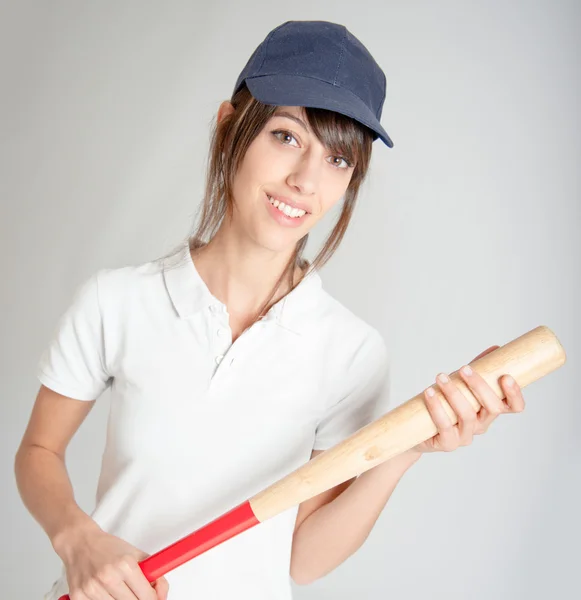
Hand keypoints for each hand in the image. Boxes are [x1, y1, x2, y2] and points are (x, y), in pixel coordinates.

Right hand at [58, 522, 168, 599]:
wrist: (80, 543)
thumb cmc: (108, 548)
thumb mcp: (136, 554)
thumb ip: (152, 573)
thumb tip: (161, 594)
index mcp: (125, 564)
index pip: (146, 596)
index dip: (153, 598)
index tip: (154, 598)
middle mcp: (109, 576)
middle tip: (136, 593)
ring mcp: (92, 588)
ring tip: (118, 589)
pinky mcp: (78, 596)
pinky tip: (105, 592)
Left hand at [410, 345, 525, 453]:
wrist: (417, 428)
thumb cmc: (443, 402)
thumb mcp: (461, 384)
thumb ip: (478, 368)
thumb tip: (496, 348)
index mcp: (489, 410)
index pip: (513, 407)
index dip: (515, 394)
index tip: (505, 377)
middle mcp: (481, 424)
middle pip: (492, 408)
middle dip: (479, 386)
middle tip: (463, 368)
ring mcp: (466, 436)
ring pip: (467, 415)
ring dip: (454, 393)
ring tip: (440, 377)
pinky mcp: (448, 443)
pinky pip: (445, 426)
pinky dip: (437, 407)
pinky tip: (429, 393)